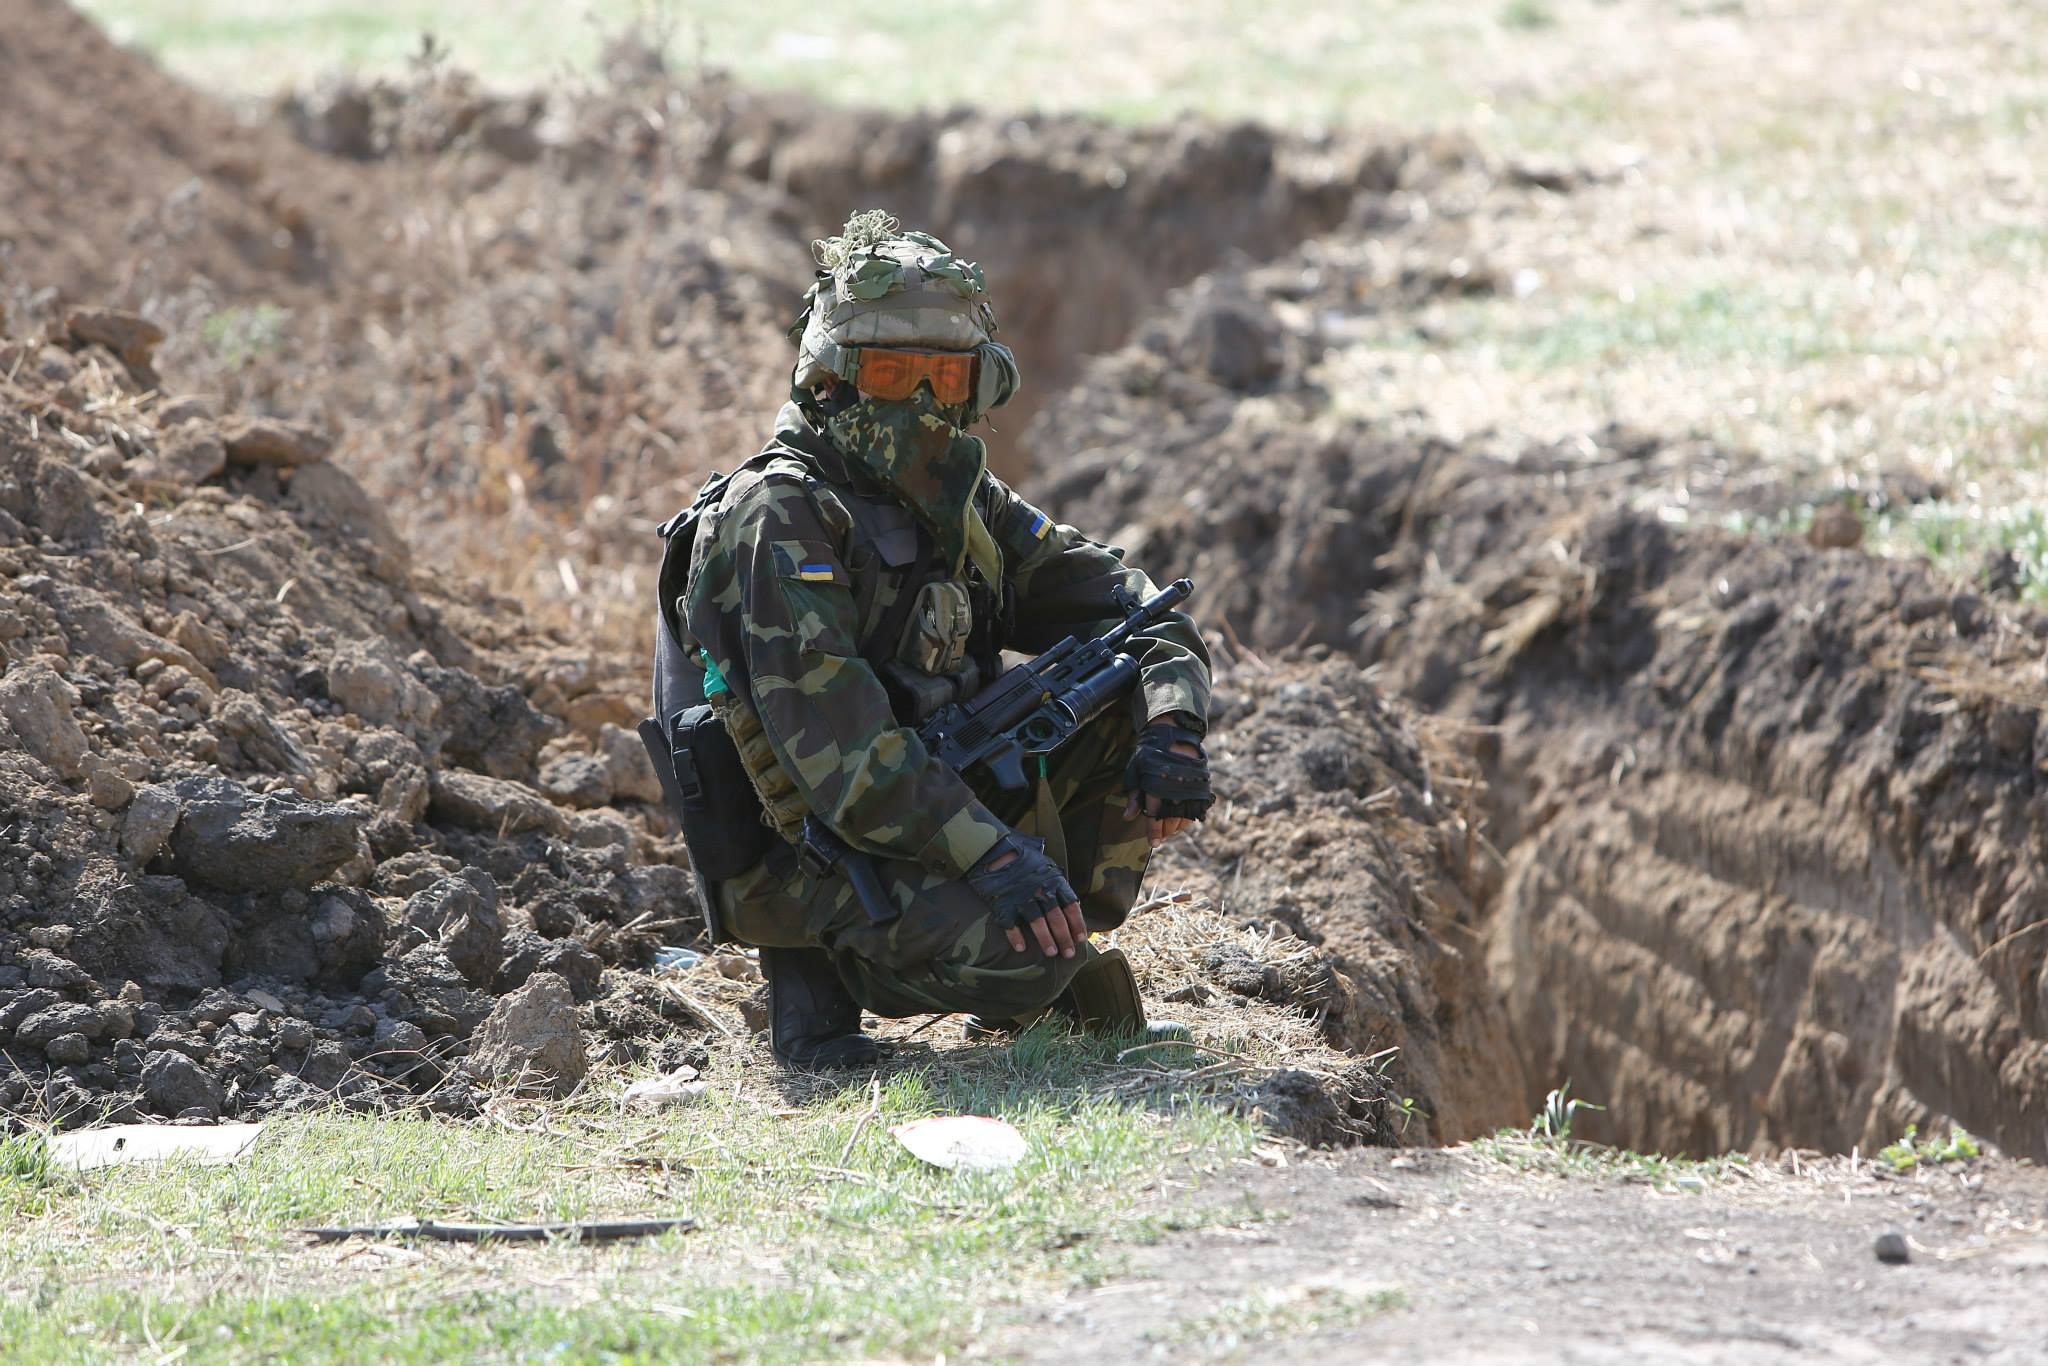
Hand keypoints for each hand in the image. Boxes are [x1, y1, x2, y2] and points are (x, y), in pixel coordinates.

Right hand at [967, 836, 1086, 958]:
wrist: (993, 848)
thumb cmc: (1022, 856)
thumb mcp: (1045, 864)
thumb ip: (1057, 882)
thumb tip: (1070, 901)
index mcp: (1053, 880)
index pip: (1071, 905)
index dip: (1077, 924)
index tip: (1081, 939)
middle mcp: (1040, 889)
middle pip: (1056, 918)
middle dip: (1064, 938)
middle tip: (1069, 954)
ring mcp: (1021, 896)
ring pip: (1037, 922)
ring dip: (1046, 939)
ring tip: (1051, 954)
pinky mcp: (1003, 902)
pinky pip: (1010, 923)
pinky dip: (1015, 937)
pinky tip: (1021, 948)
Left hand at [1122, 720, 1211, 846]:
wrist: (1173, 735)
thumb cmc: (1149, 754)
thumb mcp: (1136, 772)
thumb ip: (1134, 796)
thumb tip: (1128, 817)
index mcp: (1156, 785)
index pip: (1155, 815)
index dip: (1154, 831)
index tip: (1154, 843)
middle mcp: (1175, 789)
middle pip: (1171, 819)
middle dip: (1165, 831)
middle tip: (1160, 837)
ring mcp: (1190, 788)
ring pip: (1185, 817)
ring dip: (1176, 827)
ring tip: (1169, 831)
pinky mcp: (1201, 787)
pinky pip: (1197, 810)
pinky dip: (1189, 818)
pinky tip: (1181, 821)